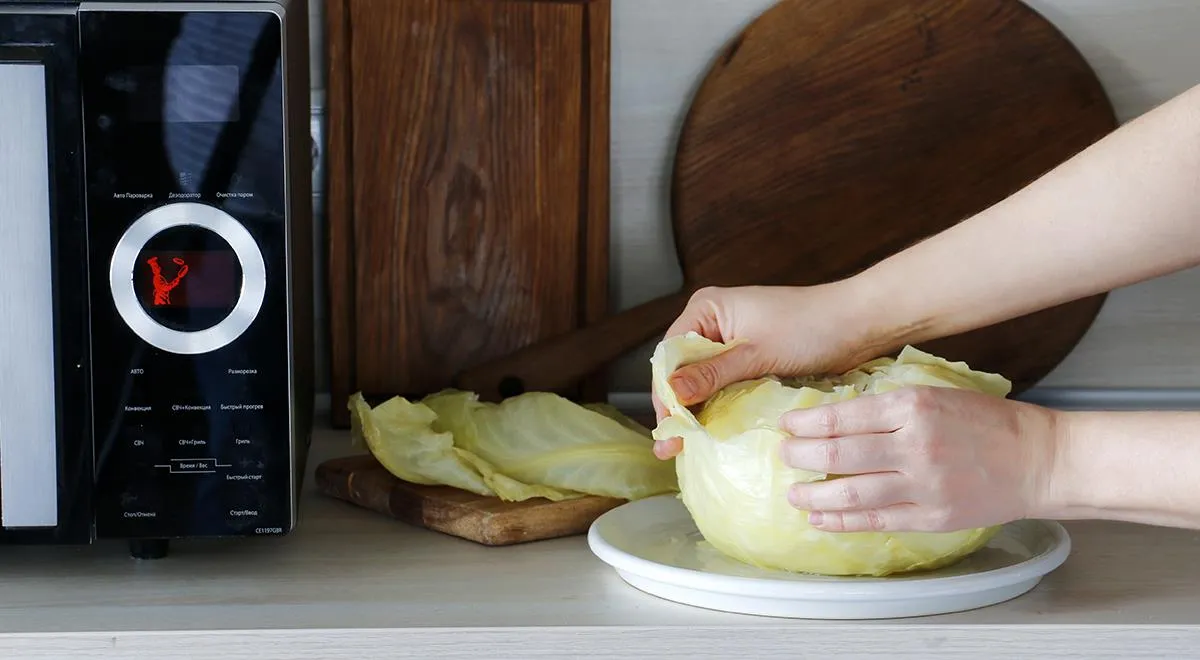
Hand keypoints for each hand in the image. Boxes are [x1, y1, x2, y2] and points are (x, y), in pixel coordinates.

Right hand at [652, 283, 889, 458]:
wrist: (859, 323)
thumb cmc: (812, 327)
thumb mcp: (757, 353)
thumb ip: (712, 373)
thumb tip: (671, 392)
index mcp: (707, 310)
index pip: (670, 355)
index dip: (666, 393)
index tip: (668, 428)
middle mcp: (714, 325)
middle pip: (682, 371)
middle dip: (677, 408)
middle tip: (671, 446)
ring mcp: (732, 344)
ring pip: (702, 383)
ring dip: (696, 413)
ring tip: (685, 448)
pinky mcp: (751, 361)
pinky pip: (724, 388)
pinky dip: (718, 410)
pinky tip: (713, 435)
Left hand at [778, 385, 1059, 531]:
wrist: (1039, 459)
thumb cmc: (988, 423)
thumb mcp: (936, 395)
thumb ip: (889, 407)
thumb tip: (836, 417)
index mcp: (913, 407)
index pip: (842, 416)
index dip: (806, 423)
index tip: (787, 425)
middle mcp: (914, 445)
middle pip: (838, 454)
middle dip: (800, 456)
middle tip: (783, 455)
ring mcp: (923, 485)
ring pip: (850, 494)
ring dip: (813, 495)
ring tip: (793, 494)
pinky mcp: (932, 516)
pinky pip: (875, 521)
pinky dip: (842, 522)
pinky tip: (821, 519)